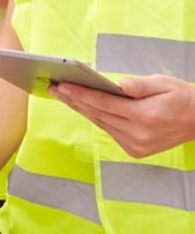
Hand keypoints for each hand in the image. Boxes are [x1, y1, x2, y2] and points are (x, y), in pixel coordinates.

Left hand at [50, 74, 194, 157]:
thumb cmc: (181, 98)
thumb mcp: (164, 84)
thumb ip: (140, 85)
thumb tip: (121, 84)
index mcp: (145, 116)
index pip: (103, 103)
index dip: (80, 93)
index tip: (62, 85)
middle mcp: (138, 134)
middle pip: (97, 114)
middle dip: (73, 99)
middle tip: (53, 88)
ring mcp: (136, 145)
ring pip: (100, 123)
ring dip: (80, 109)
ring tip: (63, 95)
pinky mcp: (135, 150)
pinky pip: (108, 131)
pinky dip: (95, 118)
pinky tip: (82, 107)